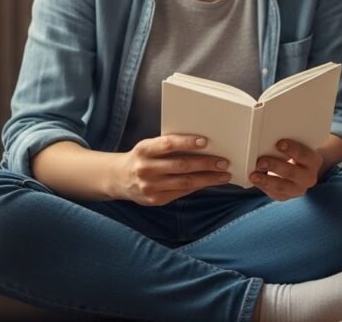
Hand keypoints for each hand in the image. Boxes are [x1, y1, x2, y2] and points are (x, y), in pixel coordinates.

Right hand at [113, 134, 230, 205]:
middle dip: (205, 164)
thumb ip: (167, 146)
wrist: (118, 178)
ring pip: (184, 182)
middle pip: (181, 165)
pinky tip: (208, 183)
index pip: (168, 144)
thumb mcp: (148, 147)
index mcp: (144, 150)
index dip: (187, 142)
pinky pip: (181, 193)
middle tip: (224, 162)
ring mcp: (150, 187)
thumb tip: (201, 145)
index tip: (205, 141)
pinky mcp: (155, 200)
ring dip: (207, 179)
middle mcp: (145, 169)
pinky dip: (197, 187)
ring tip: (223, 175)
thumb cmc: (141, 158)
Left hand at [250, 139, 323, 201]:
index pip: (304, 155)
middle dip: (275, 166)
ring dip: (266, 181)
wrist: (301, 170)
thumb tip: (269, 136)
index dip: (292, 149)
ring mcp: (298, 189)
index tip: (279, 144)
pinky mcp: (286, 197)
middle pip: (292, 172)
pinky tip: (255, 181)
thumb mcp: (297, 147)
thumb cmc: (295, 154)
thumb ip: (287, 143)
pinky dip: (263, 187)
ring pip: (282, 186)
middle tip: (261, 161)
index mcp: (313, 161)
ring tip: (253, 175)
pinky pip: (274, 194)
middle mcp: (309, 177)